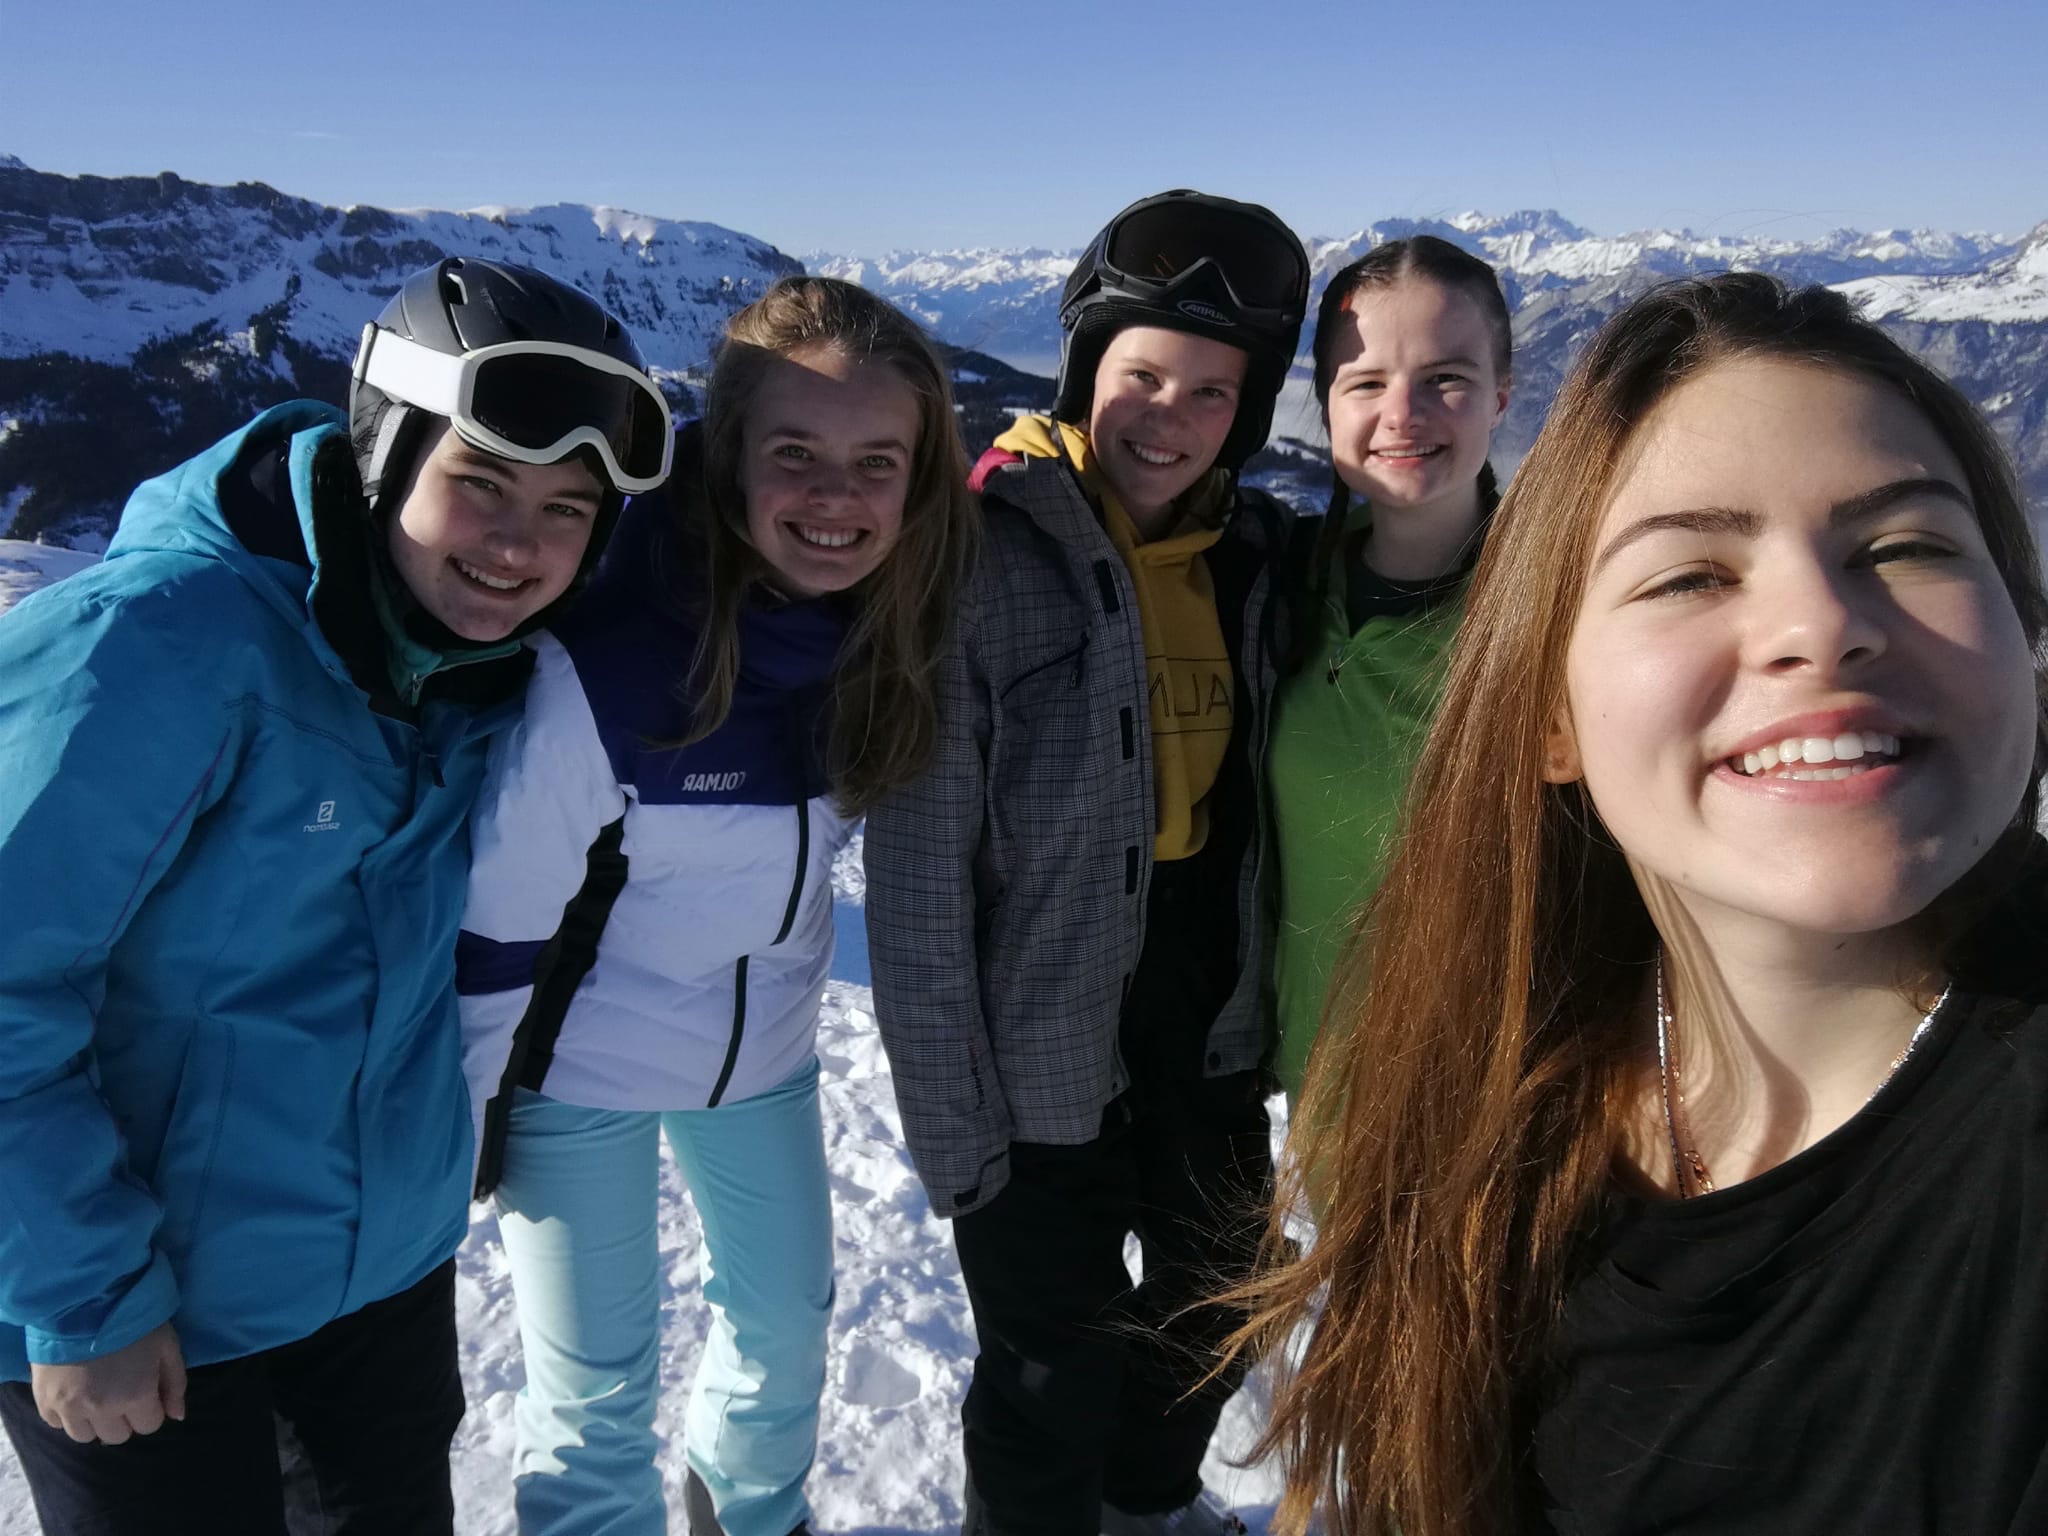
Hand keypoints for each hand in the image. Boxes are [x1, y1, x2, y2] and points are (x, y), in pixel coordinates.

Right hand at [29, 1322, 186, 1444]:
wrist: (83, 1300)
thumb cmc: (133, 1320)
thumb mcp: (167, 1345)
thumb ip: (175, 1383)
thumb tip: (177, 1416)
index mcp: (134, 1396)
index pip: (149, 1426)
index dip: (152, 1409)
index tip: (147, 1390)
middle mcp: (100, 1410)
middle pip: (117, 1436)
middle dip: (125, 1418)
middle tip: (122, 1391)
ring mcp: (68, 1407)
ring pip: (85, 1436)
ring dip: (95, 1422)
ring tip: (97, 1395)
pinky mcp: (43, 1399)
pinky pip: (56, 1423)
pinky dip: (66, 1414)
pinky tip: (74, 1393)